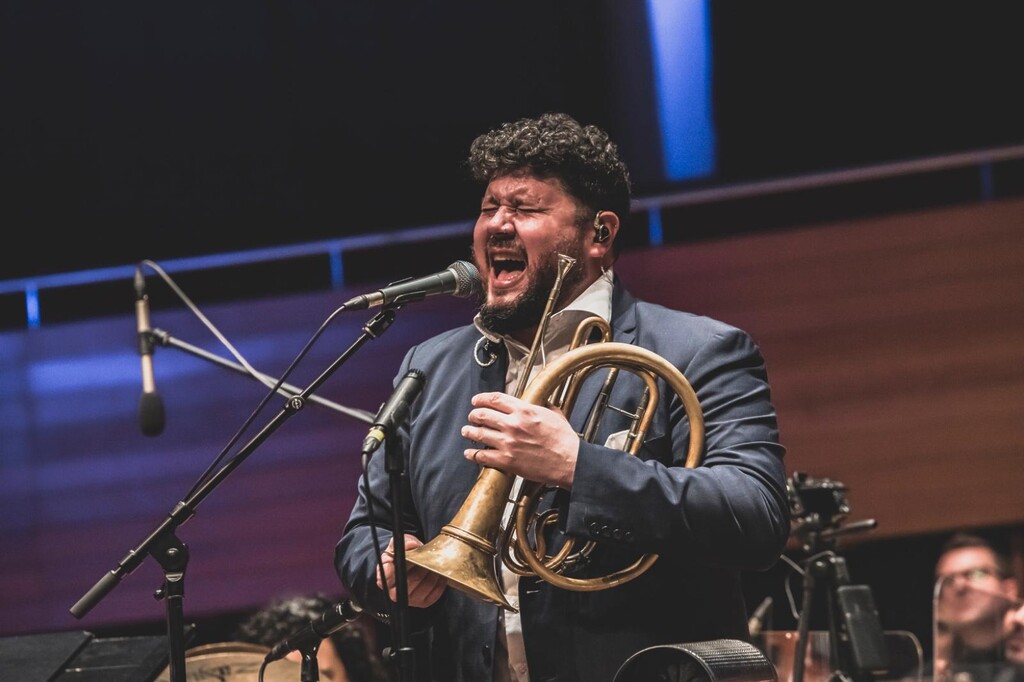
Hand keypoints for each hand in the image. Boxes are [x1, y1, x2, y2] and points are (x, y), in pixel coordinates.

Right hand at [376, 535, 446, 607]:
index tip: (404, 559)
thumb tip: (411, 544)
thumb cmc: (402, 556)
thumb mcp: (399, 545)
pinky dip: (439, 582)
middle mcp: (395, 592)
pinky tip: (438, 574)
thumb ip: (404, 542)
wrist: (410, 565)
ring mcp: (409, 599)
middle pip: (411, 580)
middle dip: (422, 567)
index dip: (396, 569)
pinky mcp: (422, 602)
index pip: (387, 575)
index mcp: (384, 577)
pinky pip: (435, 593)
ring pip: (425, 586)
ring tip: (434, 564)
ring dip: (432, 573)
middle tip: (427, 557)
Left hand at [461, 391, 579, 488]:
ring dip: (470, 432)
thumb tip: (541, 402)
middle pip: (483, 415)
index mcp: (524, 410)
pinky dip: (473, 454)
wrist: (569, 461)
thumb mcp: (555, 415)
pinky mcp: (507, 460)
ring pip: (479, 434)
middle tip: (471, 417)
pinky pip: (482, 456)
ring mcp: (508, 443)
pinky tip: (469, 453)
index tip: (476, 400)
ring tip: (466, 432)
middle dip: (474, 415)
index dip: (482, 399)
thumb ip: (544, 406)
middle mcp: (513, 424)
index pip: (495, 399)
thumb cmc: (564, 440)